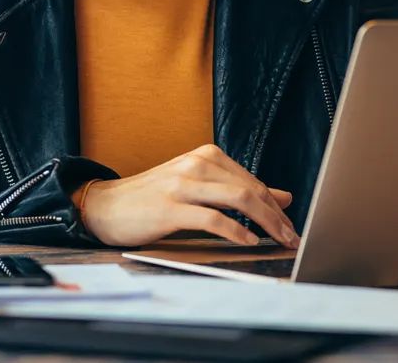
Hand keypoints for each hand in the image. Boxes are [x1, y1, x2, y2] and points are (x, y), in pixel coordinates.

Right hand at [77, 144, 300, 248]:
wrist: (106, 205)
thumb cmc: (153, 198)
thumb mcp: (198, 187)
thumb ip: (237, 189)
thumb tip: (282, 197)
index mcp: (206, 156)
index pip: (253, 181)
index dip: (276, 206)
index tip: (290, 226)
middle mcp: (197, 164)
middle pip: (251, 189)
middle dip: (277, 216)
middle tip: (292, 237)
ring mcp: (183, 184)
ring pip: (238, 199)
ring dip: (265, 222)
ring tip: (278, 240)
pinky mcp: (170, 207)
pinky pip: (213, 219)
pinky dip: (235, 231)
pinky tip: (247, 241)